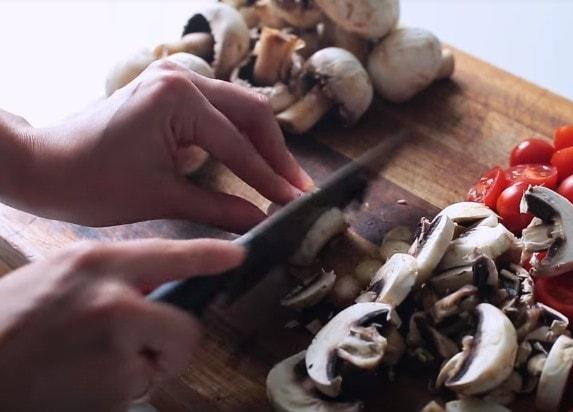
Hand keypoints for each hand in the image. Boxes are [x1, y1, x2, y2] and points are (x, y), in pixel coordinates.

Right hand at [0, 239, 243, 411]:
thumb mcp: (58, 277)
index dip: (209, 256)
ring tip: (84, 366)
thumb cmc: (10, 322)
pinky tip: (78, 384)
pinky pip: (136, 389)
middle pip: (184, 327)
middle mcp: (113, 298)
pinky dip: (116, 392)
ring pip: (160, 363)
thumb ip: (109, 277)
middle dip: (170, 346)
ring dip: (135, 371)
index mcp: (95, 264)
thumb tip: (158, 286)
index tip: (237, 258)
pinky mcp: (114, 384)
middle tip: (139, 353)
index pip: (169, 253)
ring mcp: (117, 343)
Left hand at [11, 60, 313, 231]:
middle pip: (251, 113)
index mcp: (177, 99)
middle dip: (275, 153)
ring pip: (239, 108)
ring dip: (261, 143)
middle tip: (296, 187)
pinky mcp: (168, 90)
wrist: (42, 166)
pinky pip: (218, 110)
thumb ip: (219, 208)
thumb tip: (260, 221)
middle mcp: (180, 78)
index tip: (294, 200)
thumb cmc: (90, 182)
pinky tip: (251, 160)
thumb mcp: (162, 198)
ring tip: (281, 177)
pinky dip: (238, 136)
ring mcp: (174, 79)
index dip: (269, 177)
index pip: (239, 144)